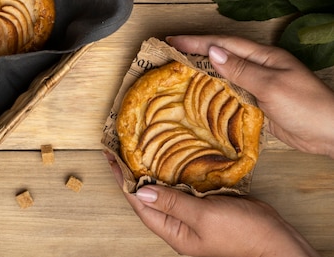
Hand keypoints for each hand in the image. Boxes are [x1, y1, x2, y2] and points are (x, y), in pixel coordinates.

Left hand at [106, 154, 318, 256]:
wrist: (277, 242)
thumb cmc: (242, 235)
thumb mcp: (204, 218)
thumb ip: (173, 203)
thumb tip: (142, 190)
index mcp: (173, 231)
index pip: (139, 202)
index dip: (124, 180)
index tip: (112, 157)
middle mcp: (179, 223)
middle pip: (149, 196)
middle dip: (134, 173)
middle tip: (123, 147)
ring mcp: (192, 214)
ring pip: (166, 189)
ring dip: (153, 170)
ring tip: (139, 147)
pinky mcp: (206, 205)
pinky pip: (184, 187)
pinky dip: (175, 172)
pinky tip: (172, 156)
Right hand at [167, 35, 333, 158]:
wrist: (331, 134)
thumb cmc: (307, 106)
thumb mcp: (271, 86)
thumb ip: (241, 70)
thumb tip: (213, 53)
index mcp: (263, 57)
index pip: (224, 44)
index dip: (197, 41)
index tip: (172, 40)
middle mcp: (259, 68)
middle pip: (221, 56)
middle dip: (195, 52)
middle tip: (169, 52)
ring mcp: (258, 86)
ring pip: (224, 75)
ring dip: (201, 72)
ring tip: (177, 72)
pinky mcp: (258, 104)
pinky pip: (230, 94)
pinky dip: (212, 93)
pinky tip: (199, 97)